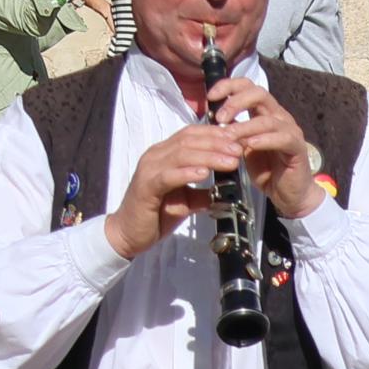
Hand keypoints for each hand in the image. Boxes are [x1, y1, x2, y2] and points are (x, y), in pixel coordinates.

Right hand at [105, 120, 247, 261]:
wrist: (128, 234)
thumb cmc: (156, 215)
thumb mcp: (185, 201)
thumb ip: (203, 193)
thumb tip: (226, 191)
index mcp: (164, 154)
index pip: (191, 134)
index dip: (215, 134)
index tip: (238, 139)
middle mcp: (155, 156)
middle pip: (189, 141)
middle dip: (217, 143)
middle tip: (239, 149)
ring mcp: (149, 169)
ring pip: (181, 155)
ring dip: (208, 156)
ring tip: (229, 161)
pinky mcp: (146, 187)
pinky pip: (168, 176)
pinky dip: (186, 173)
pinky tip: (203, 174)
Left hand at [201, 72, 325, 221]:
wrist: (288, 193)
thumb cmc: (266, 170)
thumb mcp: (243, 148)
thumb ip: (232, 133)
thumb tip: (212, 122)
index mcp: (264, 112)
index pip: (248, 87)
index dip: (229, 86)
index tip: (210, 96)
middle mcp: (278, 116)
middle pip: (259, 94)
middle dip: (236, 102)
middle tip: (220, 117)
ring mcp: (290, 130)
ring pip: (268, 119)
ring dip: (245, 126)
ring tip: (229, 136)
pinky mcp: (297, 147)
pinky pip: (283, 138)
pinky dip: (264, 140)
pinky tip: (250, 145)